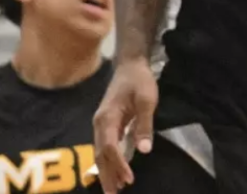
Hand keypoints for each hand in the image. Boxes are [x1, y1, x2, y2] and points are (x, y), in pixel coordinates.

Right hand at [93, 58, 158, 192]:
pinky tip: (114, 172)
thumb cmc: (139, 81)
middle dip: (107, 175)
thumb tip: (144, 150)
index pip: (110, 148)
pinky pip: (105, 147)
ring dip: (106, 171)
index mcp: (107, 118)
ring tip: (114, 189)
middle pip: (100, 155)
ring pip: (100, 153)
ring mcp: (101, 125)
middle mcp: (100, 124)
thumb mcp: (146, 100)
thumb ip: (143, 125)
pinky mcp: (107, 125)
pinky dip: (109, 161)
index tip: (129, 179)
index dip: (118, 165)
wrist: (130, 65)